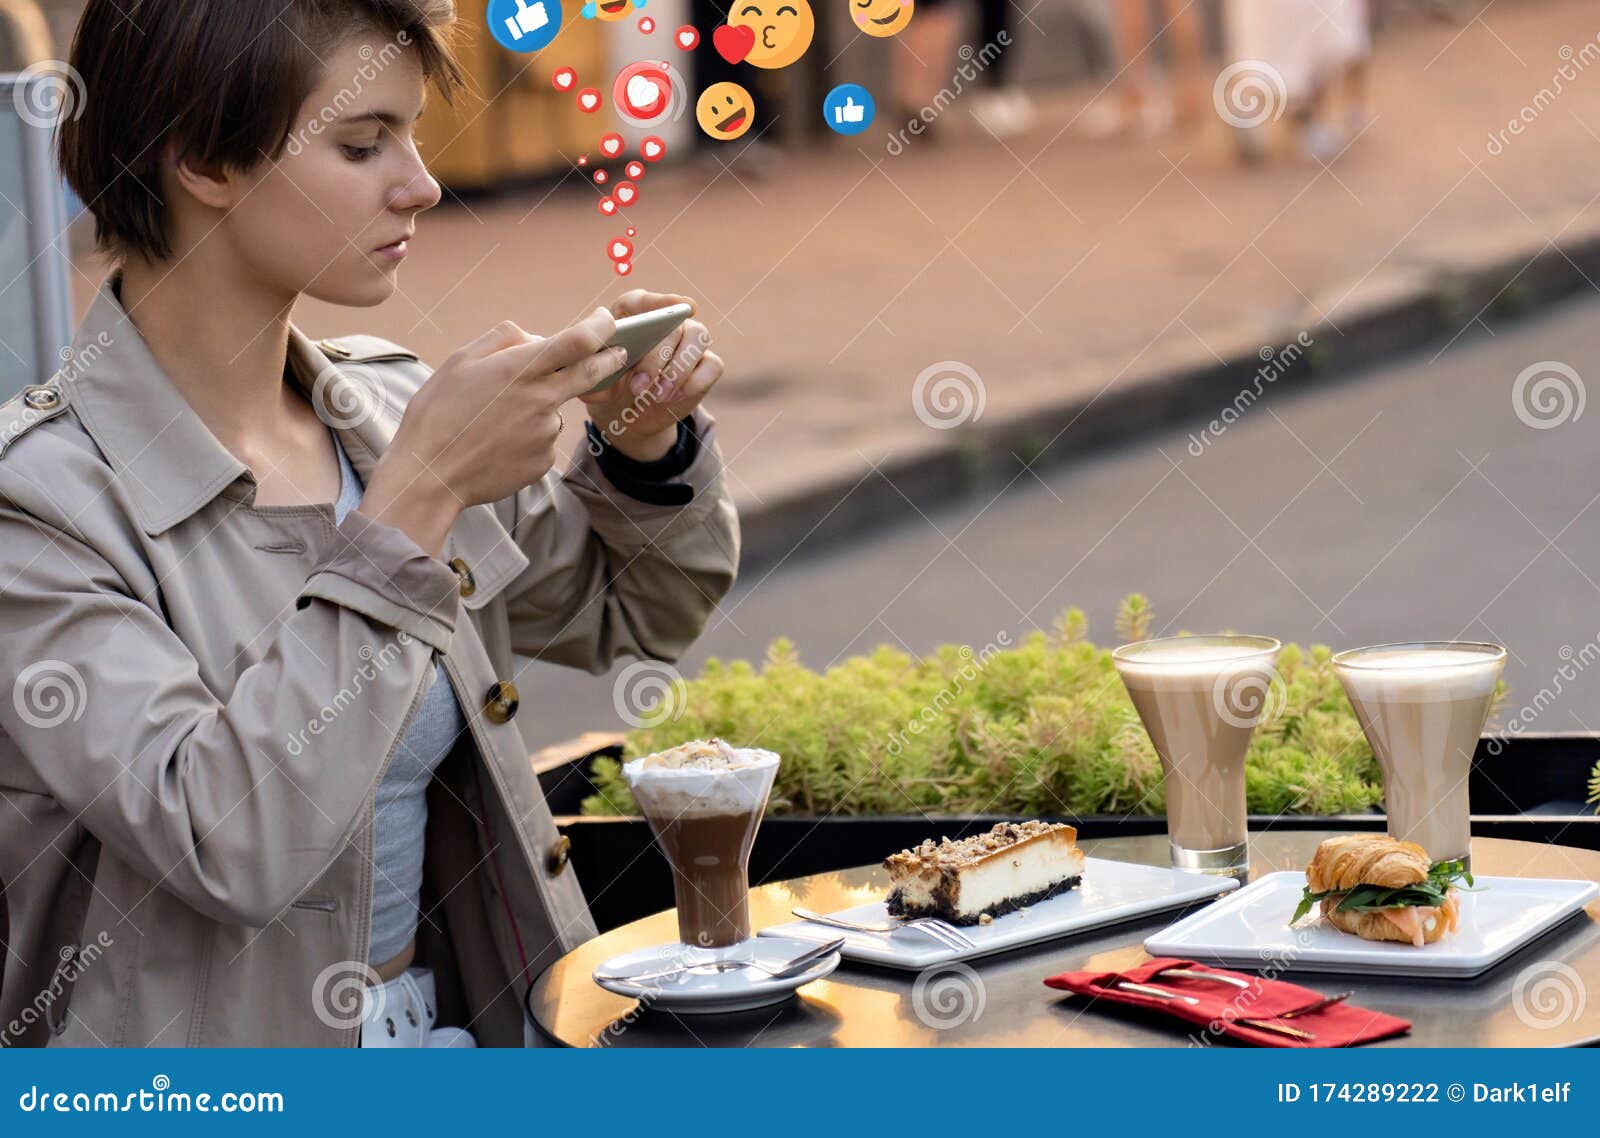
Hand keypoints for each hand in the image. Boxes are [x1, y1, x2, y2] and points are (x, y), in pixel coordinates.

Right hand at [362, 310, 624, 553]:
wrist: (430, 473)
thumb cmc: (438, 412)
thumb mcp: (460, 360)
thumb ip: (504, 340)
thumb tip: (538, 338)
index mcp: (520, 369)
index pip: (579, 341)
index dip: (601, 326)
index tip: (608, 320)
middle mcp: (542, 400)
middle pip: (592, 373)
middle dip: (610, 359)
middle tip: (619, 352)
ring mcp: (546, 433)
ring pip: (555, 409)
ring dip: (539, 406)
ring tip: (495, 421)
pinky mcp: (544, 460)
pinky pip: (544, 439)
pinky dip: (529, 435)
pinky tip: (498, 442)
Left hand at [579, 289, 724, 461]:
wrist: (632, 411)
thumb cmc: (615, 387)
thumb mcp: (599, 383)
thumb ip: (599, 374)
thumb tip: (606, 368)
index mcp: (633, 316)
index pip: (643, 301)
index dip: (658, 301)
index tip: (675, 305)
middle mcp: (666, 322)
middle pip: (672, 324)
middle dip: (656, 357)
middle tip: (638, 385)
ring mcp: (690, 341)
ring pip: (697, 336)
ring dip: (677, 369)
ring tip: (657, 395)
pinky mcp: (706, 363)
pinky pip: (712, 364)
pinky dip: (694, 382)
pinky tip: (673, 397)